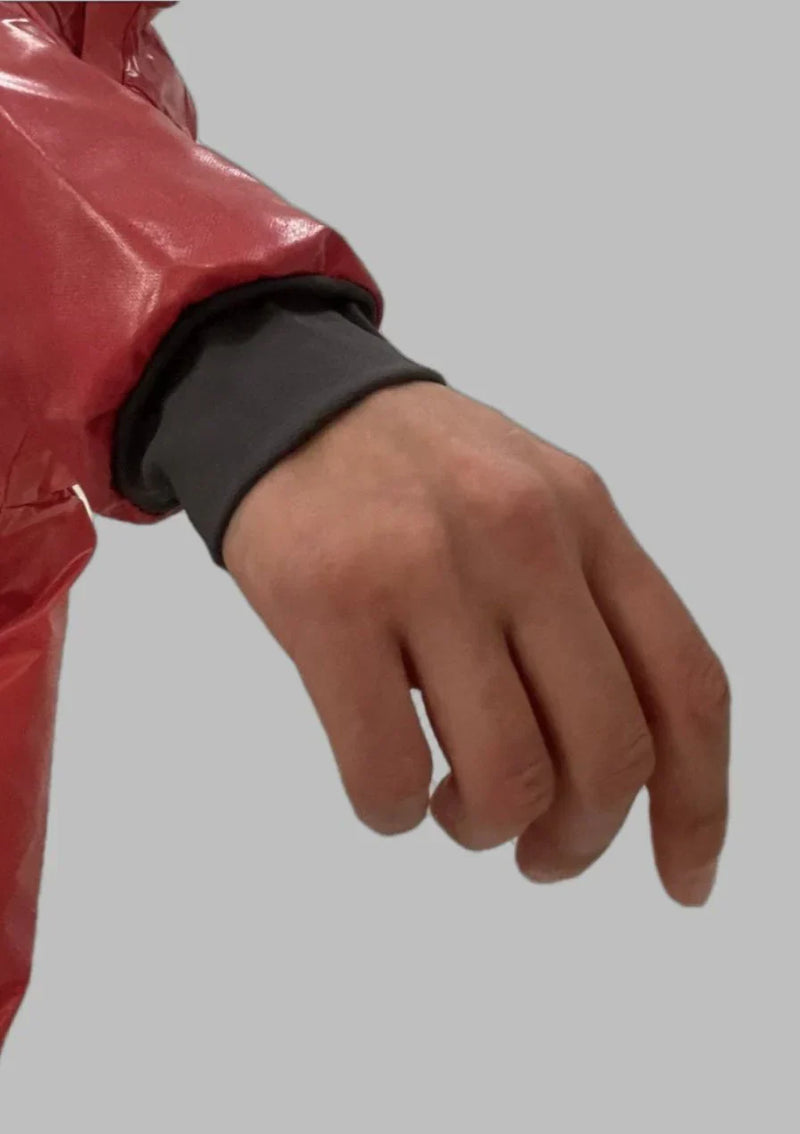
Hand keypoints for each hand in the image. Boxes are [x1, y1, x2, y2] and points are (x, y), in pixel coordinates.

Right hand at [222, 381, 729, 905]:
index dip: (701, 806)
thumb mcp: (535, 504)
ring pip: (505, 778)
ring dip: (485, 829)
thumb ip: (592, 607)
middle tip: (543, 852)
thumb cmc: (420, 475)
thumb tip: (626, 767)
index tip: (683, 881)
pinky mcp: (331, 605)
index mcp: (590, 520)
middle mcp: (525, 540)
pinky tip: (392, 789)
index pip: (688, 687)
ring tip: (456, 807)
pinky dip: (396, 813)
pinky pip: (388, 773)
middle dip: (581, 838)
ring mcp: (428, 571)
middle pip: (608, 753)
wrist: (289, 402)